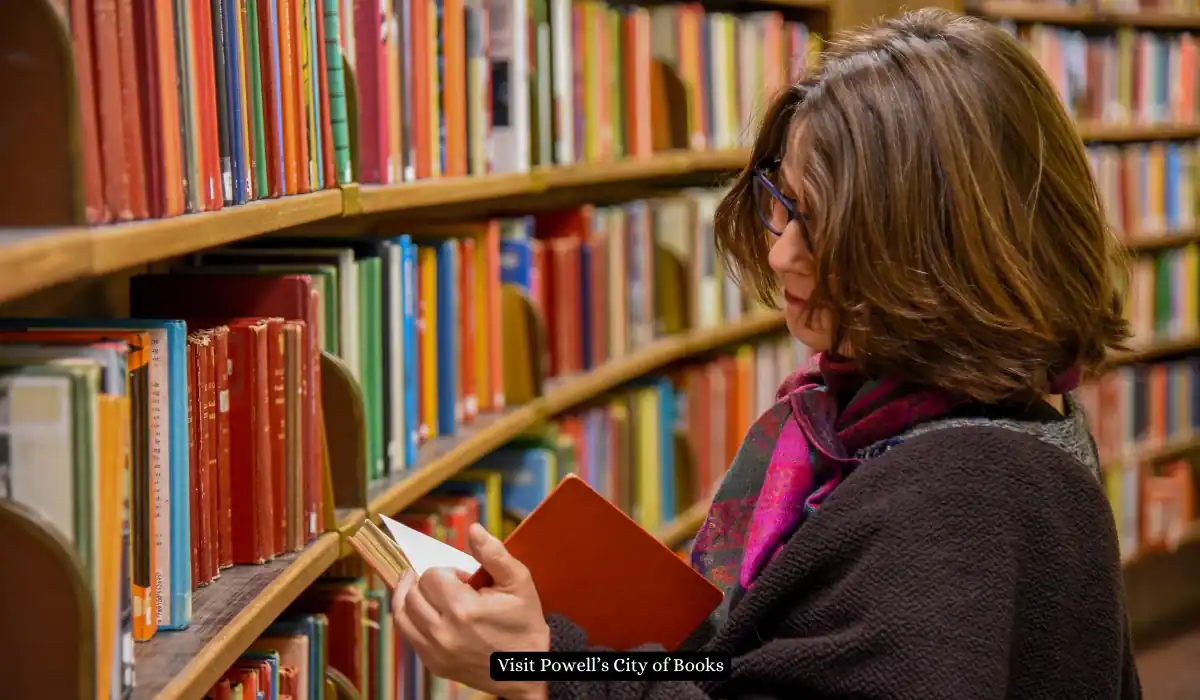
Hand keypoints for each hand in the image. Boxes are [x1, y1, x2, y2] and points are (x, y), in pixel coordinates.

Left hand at [393, 522, 550, 699]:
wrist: (526, 668)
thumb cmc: (524, 623)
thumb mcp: (518, 582)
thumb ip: (493, 553)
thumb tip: (473, 529)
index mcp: (465, 611)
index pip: (432, 576)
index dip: (447, 571)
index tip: (464, 579)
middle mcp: (444, 633)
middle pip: (413, 592)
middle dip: (427, 581)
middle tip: (447, 584)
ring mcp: (435, 652)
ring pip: (402, 613)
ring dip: (410, 595)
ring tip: (425, 588)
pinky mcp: (433, 663)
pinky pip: (407, 633)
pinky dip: (410, 616)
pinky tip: (423, 609)